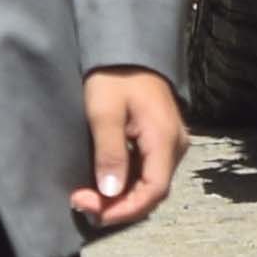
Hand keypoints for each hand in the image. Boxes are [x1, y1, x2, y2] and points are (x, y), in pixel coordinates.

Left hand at [74, 67, 186, 232]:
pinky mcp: (160, 140)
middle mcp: (175, 145)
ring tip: (88, 196)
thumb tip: (110, 193)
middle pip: (152, 192)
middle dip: (118, 206)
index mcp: (165, 139)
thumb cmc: (114, 75)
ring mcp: (170, 143)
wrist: (128, 48)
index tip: (90, 209)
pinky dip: (126, 183)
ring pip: (149, 184)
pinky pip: (147, 171)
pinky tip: (103, 182)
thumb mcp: (104, 111)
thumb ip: (109, 152)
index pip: (153, 191)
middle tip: (82, 202)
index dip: (123, 209)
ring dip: (121, 197)